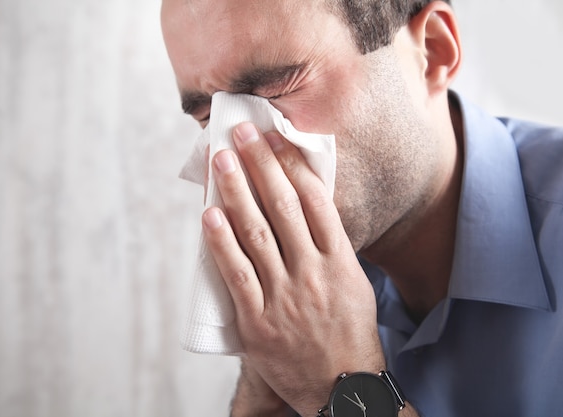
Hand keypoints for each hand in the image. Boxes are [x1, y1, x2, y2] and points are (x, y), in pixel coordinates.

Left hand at [202, 122, 384, 416]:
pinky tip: (210, 216)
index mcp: (340, 261)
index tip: (276, 138)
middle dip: (260, 165)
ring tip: (223, 161)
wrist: (342, 386)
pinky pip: (237, 276)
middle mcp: (313, 273)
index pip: (315, 201)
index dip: (293, 165)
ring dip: (237, 193)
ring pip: (257, 234)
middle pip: (284, 208)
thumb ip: (330, 246)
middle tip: (242, 134)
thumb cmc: (349, 330)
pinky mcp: (259, 323)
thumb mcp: (353, 282)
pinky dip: (222, 244)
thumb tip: (306, 207)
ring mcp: (285, 298)